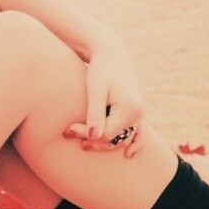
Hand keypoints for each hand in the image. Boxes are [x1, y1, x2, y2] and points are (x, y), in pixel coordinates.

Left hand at [64, 39, 148, 156]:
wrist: (112, 53)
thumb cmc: (101, 69)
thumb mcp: (95, 90)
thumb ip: (95, 114)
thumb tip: (94, 137)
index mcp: (129, 107)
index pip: (107, 134)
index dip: (86, 135)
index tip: (67, 128)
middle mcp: (138, 112)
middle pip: (115, 139)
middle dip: (93, 141)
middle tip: (69, 134)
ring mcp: (140, 113)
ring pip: (125, 139)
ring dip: (106, 144)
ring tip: (84, 145)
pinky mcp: (137, 111)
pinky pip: (140, 133)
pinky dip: (136, 144)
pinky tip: (128, 155)